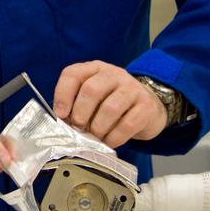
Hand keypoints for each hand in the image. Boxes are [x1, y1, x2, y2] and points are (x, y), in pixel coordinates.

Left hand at [53, 61, 167, 147]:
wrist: (148, 107)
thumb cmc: (112, 104)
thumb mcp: (94, 99)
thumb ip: (77, 105)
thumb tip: (63, 122)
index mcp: (95, 69)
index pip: (73, 74)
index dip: (63, 94)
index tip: (61, 115)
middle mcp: (115, 74)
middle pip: (91, 89)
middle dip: (80, 113)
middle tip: (79, 128)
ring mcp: (133, 89)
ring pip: (110, 108)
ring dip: (98, 128)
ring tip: (95, 137)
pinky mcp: (146, 106)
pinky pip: (127, 124)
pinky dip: (114, 138)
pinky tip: (109, 142)